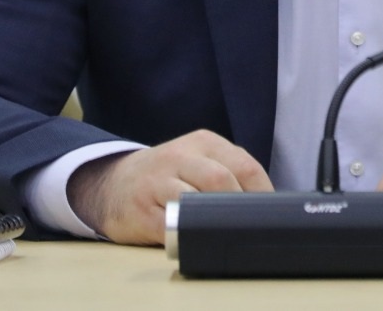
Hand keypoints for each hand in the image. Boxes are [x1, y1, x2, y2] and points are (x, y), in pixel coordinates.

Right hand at [68, 129, 273, 244]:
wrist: (112, 183)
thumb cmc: (168, 175)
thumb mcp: (198, 160)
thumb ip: (229, 172)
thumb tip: (268, 204)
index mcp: (203, 142)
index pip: (244, 164)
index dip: (263, 193)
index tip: (270, 213)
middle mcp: (180, 157)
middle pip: (222, 180)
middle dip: (240, 208)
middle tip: (249, 226)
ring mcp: (158, 183)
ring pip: (196, 202)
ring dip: (215, 221)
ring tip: (226, 233)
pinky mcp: (142, 212)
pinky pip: (173, 226)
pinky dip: (191, 236)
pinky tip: (198, 239)